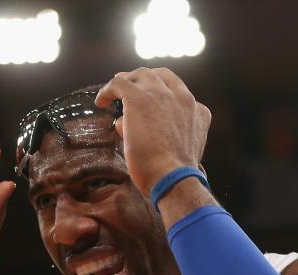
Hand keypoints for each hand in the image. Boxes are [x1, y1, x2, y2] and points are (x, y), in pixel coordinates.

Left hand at [95, 68, 211, 195]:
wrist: (172, 177)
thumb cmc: (171, 174)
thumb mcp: (175, 150)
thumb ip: (157, 136)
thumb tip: (124, 126)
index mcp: (197, 111)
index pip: (177, 90)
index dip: (159, 89)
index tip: (146, 95)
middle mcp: (182, 98)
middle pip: (159, 76)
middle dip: (142, 79)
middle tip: (126, 85)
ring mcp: (162, 95)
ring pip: (140, 75)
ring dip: (126, 82)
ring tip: (111, 92)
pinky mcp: (139, 98)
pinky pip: (119, 84)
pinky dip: (108, 90)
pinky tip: (100, 101)